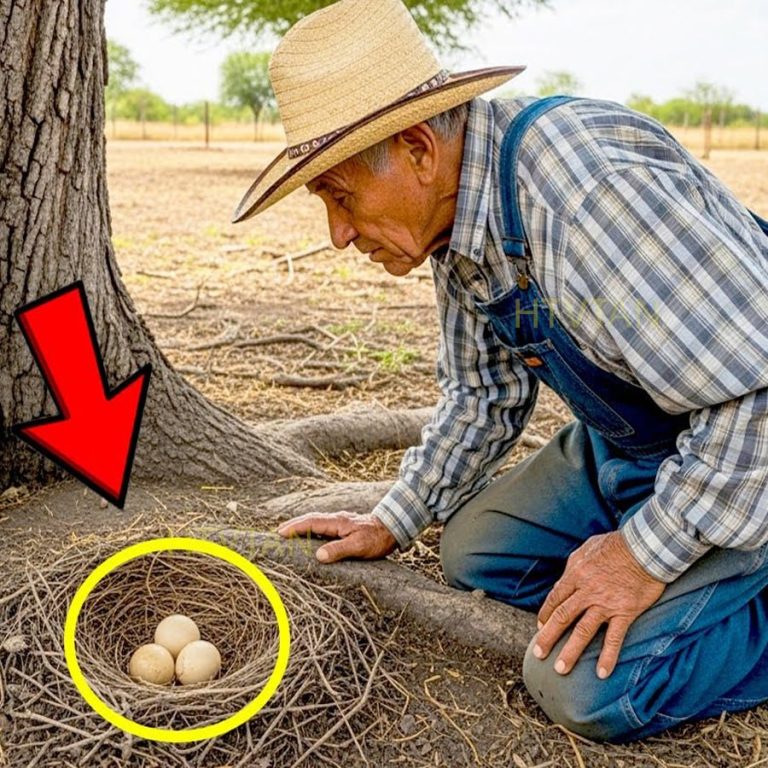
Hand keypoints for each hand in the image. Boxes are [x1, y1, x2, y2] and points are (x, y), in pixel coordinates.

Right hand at [276, 511, 396, 562]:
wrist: (393, 528)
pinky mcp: (345, 527)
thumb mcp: (358, 547)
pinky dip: (312, 528)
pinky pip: (323, 525)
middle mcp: (337, 519)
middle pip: (311, 519)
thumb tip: (318, 556)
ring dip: (302, 525)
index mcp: (337, 522)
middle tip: (278, 532)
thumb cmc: (376, 539)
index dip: (295, 527)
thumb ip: (338, 550)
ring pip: (317, 521)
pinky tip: (310, 535)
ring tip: (289, 533)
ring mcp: (341, 522)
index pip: (311, 522)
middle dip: (294, 524)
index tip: (280, 533)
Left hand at [534, 531, 664, 678]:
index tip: (540, 626)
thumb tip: (566, 577)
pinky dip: (608, 657)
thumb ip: (574, 564)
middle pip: (562, 617)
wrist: (644, 547)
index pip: (555, 598)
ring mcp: (605, 603)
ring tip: (561, 669)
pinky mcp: (625, 612)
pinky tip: (601, 673)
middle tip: (538, 653)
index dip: (546, 614)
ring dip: (570, 652)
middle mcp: (586, 591)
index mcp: (576, 574)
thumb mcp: (587, 548)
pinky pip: (614, 638)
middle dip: (548, 636)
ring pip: (583, 631)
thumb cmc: (616, 545)